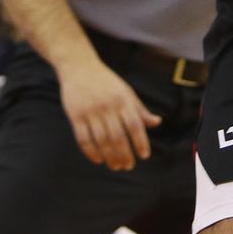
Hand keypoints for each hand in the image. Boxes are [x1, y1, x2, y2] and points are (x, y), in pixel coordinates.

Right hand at [57, 53, 162, 170]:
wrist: (79, 67)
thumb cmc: (107, 82)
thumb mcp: (126, 91)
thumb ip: (140, 109)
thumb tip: (157, 123)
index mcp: (123, 99)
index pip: (134, 124)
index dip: (140, 141)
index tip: (144, 156)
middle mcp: (107, 105)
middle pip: (117, 136)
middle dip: (124, 155)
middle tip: (128, 166)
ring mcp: (90, 110)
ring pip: (101, 140)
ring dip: (109, 157)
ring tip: (115, 166)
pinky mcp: (75, 115)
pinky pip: (83, 138)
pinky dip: (91, 152)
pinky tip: (98, 160)